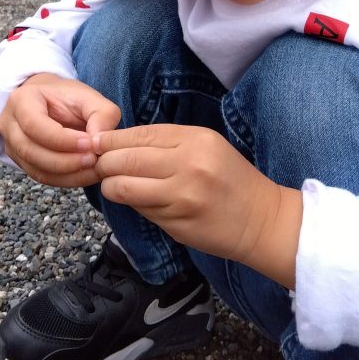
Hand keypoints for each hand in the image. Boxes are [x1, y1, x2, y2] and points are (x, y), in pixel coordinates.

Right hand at [0, 74, 119, 186]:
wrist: (48, 101)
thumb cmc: (67, 97)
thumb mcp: (88, 96)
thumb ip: (101, 113)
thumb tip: (100, 141)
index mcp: (21, 100)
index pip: (34, 125)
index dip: (62, 139)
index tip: (89, 143)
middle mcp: (9, 124)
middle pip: (31, 151)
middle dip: (65, 161)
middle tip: (93, 159)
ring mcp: (12, 146)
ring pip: (36, 169)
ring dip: (68, 174)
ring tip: (94, 167)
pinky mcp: (22, 162)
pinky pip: (42, 177)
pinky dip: (66, 180)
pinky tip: (86, 174)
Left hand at [90, 124, 301, 285]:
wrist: (262, 220)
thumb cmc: (231, 179)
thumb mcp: (207, 146)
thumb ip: (167, 143)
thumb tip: (119, 144)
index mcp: (195, 140)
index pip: (139, 135)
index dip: (111, 139)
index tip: (96, 142)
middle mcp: (188, 166)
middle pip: (125, 160)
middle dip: (104, 162)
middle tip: (98, 164)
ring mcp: (182, 198)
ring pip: (125, 188)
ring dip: (111, 186)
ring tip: (112, 184)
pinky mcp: (177, 224)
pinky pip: (140, 210)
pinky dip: (132, 204)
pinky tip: (137, 200)